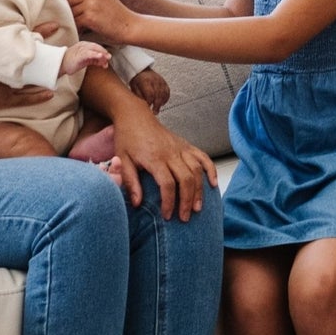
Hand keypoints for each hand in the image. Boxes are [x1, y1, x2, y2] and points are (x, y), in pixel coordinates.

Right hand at [0, 27, 54, 114]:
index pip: (24, 37)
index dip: (41, 29)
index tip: (56, 24)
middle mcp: (3, 69)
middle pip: (33, 59)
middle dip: (49, 54)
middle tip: (64, 48)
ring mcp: (3, 86)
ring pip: (32, 81)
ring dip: (46, 75)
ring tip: (61, 69)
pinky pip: (23, 99)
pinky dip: (37, 96)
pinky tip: (49, 93)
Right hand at [61, 42, 110, 76]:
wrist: (60, 65)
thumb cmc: (73, 62)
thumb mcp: (86, 60)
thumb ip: (95, 60)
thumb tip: (105, 62)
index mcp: (84, 45)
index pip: (96, 46)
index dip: (103, 51)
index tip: (108, 58)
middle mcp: (83, 45)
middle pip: (96, 47)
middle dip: (103, 52)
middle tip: (109, 57)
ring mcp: (80, 49)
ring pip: (93, 49)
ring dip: (101, 54)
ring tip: (107, 58)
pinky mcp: (78, 55)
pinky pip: (88, 54)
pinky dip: (95, 55)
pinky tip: (100, 57)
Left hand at [62, 0, 137, 43]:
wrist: (129, 25)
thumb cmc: (116, 13)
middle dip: (69, 8)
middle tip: (76, 16)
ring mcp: (91, 4)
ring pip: (70, 11)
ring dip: (72, 19)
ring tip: (81, 24)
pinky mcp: (90, 16)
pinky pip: (74, 21)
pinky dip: (76, 27)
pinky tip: (83, 29)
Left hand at [110, 106, 217, 221]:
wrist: (136, 116)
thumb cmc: (127, 139)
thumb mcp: (122, 160)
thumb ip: (130, 182)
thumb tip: (137, 204)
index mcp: (154, 158)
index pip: (167, 183)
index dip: (169, 202)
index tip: (167, 216)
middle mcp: (171, 153)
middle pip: (186, 179)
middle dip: (187, 201)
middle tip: (184, 218)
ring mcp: (181, 148)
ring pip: (197, 170)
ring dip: (199, 190)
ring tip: (197, 208)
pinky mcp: (186, 145)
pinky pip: (203, 157)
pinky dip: (210, 170)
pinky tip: (213, 184)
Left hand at [128, 66, 169, 111]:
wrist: (141, 70)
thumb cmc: (137, 80)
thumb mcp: (134, 87)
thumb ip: (139, 96)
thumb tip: (143, 105)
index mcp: (145, 81)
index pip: (150, 94)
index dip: (150, 102)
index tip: (148, 107)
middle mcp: (154, 80)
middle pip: (158, 94)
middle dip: (156, 105)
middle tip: (154, 112)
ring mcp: (161, 80)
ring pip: (164, 93)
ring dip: (161, 103)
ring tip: (157, 109)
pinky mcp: (164, 82)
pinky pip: (167, 92)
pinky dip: (165, 98)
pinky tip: (162, 103)